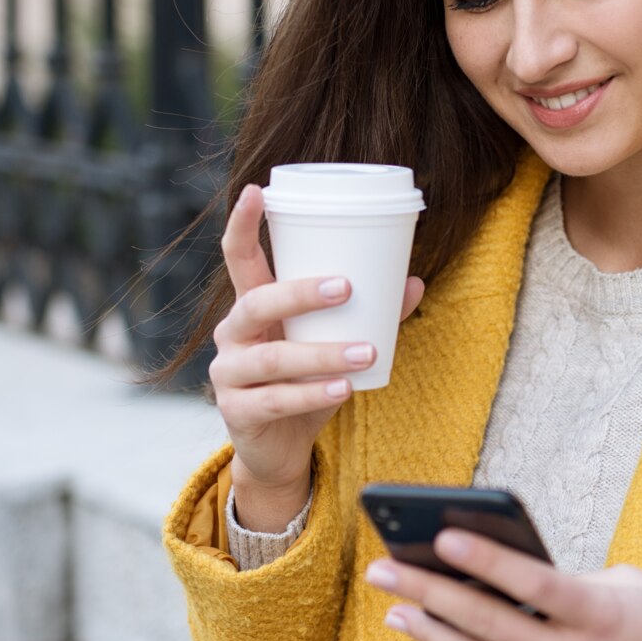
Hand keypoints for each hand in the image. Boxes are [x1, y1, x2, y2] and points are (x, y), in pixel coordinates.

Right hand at [211, 183, 425, 493]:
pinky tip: (343, 390)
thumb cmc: (305, 383)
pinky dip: (314, 394)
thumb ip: (366, 315)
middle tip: (347, 287)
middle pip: (256, 303)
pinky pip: (276, 400)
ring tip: (366, 352)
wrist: (279, 450)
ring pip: (272, 358)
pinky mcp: (237, 413)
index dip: (242, 223)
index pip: (237, 257)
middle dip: (300, 292)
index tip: (255, 190)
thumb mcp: (333, 344)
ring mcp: (228, 374)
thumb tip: (413, 281)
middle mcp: (232, 334)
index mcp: (251, 307)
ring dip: (321, 353)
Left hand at [363, 529, 641, 640]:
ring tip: (393, 609)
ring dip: (434, 631)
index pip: (531, 583)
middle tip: (384, 569)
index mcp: (600, 615)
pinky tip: (438, 633)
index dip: (485, 560)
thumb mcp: (632, 586)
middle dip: (430, 594)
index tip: (441, 536)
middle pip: (489, 623)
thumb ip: (572, 584)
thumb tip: (515, 582)